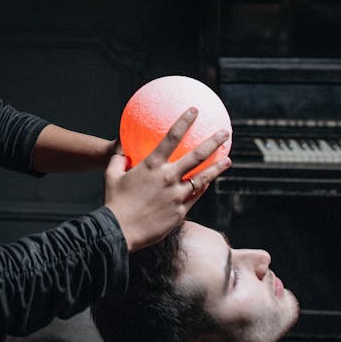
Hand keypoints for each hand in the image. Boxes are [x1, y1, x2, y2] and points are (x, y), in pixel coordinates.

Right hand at [102, 107, 230, 251]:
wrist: (119, 231)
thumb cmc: (114, 201)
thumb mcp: (112, 173)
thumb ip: (119, 157)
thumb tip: (122, 145)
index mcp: (151, 165)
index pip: (172, 137)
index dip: (184, 121)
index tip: (194, 110)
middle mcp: (168, 177)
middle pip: (196, 156)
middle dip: (213, 142)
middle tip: (225, 133)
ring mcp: (177, 196)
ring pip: (202, 178)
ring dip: (217, 168)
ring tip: (228, 160)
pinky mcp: (181, 212)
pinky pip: (196, 196)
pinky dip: (203, 187)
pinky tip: (210, 182)